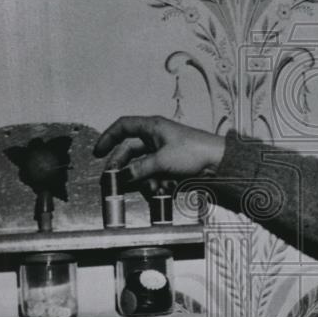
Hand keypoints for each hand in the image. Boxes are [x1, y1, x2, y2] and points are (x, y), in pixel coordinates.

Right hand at [92, 115, 225, 191]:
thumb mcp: (162, 161)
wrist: (219, 162)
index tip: (98, 152)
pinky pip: (155, 174)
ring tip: (152, 187)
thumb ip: (139, 169)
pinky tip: (163, 190)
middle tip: (113, 180)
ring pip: (142, 166)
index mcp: (152, 127)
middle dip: (123, 167)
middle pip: (130, 150)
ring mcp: (163, 151)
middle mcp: (155, 137)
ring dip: (143, 179)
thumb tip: (122, 177)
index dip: (108, 137)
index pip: (123, 126)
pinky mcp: (170, 164)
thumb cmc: (192, 153)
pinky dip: (156, 183)